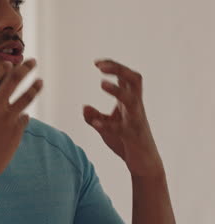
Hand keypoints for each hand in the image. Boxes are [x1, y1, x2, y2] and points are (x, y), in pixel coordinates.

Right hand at [0, 59, 42, 181]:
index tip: (9, 65)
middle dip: (26, 68)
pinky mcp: (17, 131)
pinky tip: (22, 117)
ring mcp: (8, 117)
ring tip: (40, 82)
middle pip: (15, 78)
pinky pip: (25, 117)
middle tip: (33, 62)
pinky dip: (23, 115)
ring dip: (35, 86)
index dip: (3, 66)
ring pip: (27, 96)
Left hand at [83, 59, 163, 177]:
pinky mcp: (133, 136)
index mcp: (129, 102)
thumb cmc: (125, 141)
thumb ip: (94, 117)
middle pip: (134, 80)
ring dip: (118, 91)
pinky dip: (108, 125)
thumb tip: (84, 107)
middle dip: (119, 69)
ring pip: (132, 100)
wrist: (143, 163)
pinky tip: (96, 124)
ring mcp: (135, 120)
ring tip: (102, 84)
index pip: (125, 77)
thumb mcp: (106, 127)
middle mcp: (135, 107)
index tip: (96, 63)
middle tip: (101, 67)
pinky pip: (122, 128)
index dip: (113, 66)